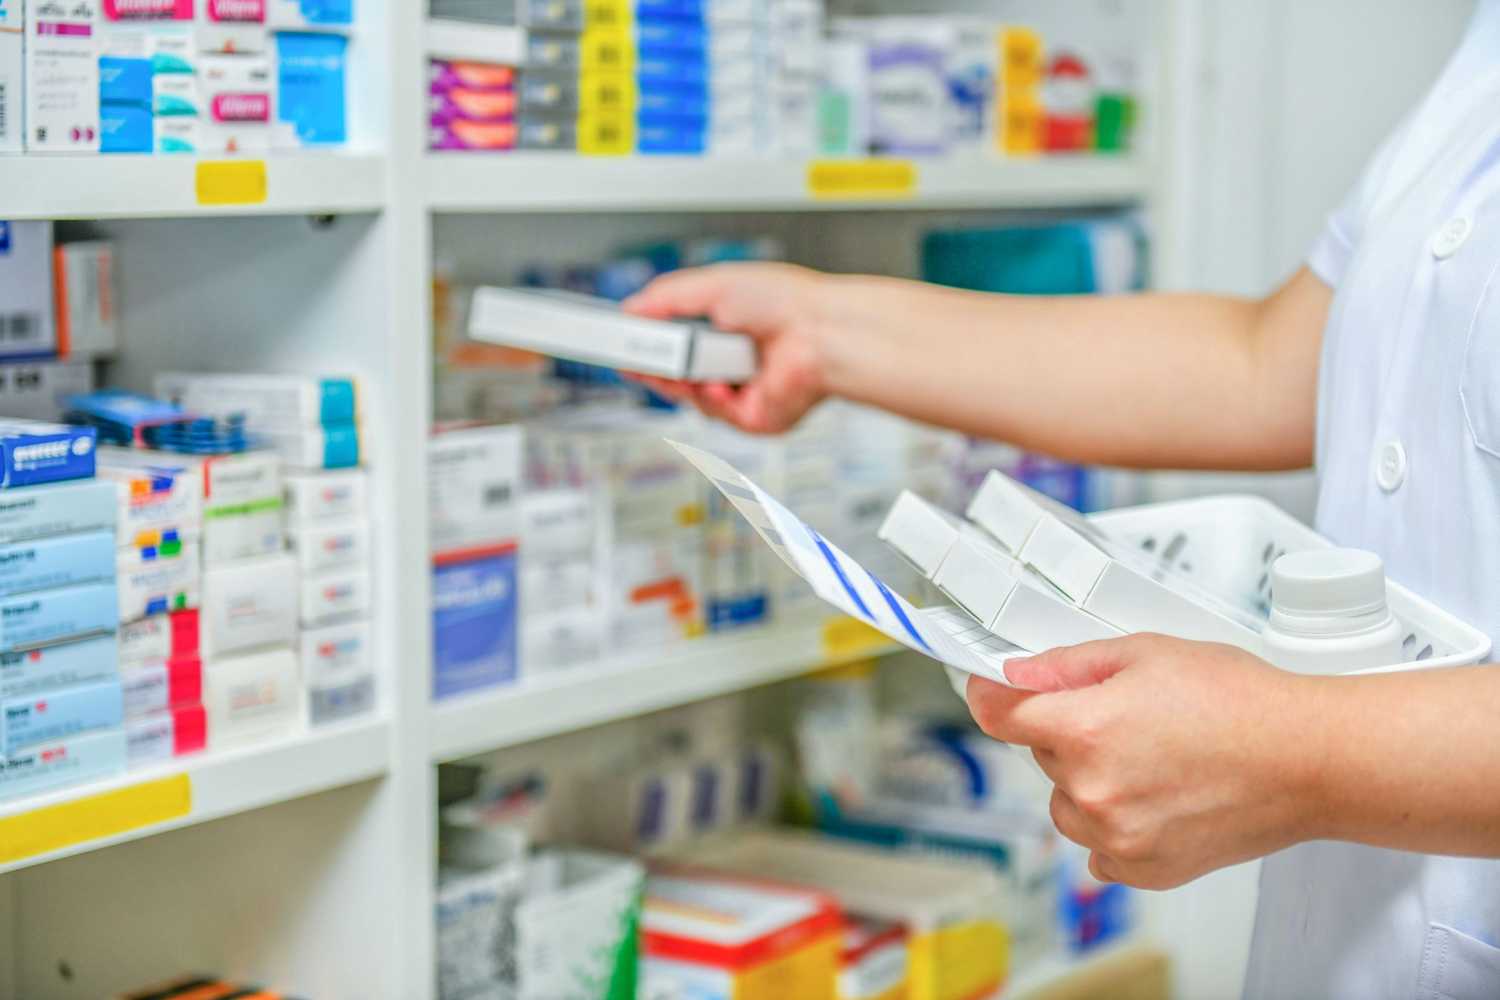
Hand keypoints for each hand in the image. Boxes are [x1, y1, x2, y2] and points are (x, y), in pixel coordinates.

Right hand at [622, 262, 831, 433]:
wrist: (821, 332)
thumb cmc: (785, 302)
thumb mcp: (711, 286)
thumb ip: (665, 298)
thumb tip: (631, 308)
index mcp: (728, 328)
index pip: (678, 343)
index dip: (650, 346)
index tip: (622, 344)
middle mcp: (736, 362)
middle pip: (679, 376)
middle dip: (652, 370)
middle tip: (626, 361)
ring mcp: (745, 392)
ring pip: (692, 398)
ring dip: (678, 384)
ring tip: (674, 367)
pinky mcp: (755, 417)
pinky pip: (716, 415)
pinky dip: (710, 398)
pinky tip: (716, 384)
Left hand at [967, 635, 1322, 889]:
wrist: (1309, 760)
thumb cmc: (1241, 702)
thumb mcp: (1146, 653)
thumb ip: (1068, 666)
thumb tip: (1016, 674)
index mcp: (1084, 730)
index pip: (998, 715)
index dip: (993, 695)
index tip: (992, 691)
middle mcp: (1092, 791)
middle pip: (1041, 755)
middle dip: (1070, 732)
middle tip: (1130, 717)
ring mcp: (1117, 837)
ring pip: (1066, 803)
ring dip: (1089, 783)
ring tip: (1151, 759)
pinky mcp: (1145, 869)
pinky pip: (1099, 848)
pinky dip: (1116, 827)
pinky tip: (1158, 798)